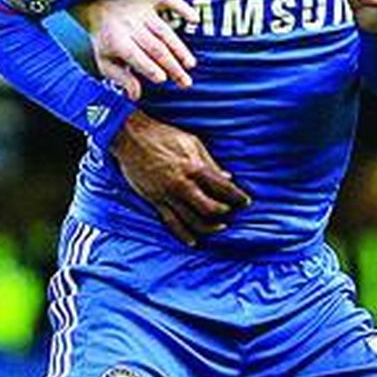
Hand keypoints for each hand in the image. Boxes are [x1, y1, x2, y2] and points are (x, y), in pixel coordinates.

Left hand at [76, 0, 199, 97]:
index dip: (149, 67)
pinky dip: (183, 8)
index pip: (135, 56)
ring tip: (190, 65)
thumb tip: (136, 96)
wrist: (99, 6)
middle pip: (155, 48)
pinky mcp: (152, 1)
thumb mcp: (105, 62)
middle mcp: (131, 26)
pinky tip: (194, 20)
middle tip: (185, 82)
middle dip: (171, 65)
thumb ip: (122, 78)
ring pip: (165, 31)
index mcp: (117, 42)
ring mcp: (143, 12)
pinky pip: (169, 1)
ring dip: (180, 48)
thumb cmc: (106, 40)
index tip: (162, 79)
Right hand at [111, 111, 250, 245]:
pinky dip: (183, 234)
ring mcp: (167, 195)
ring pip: (191, 219)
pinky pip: (171, 222)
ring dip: (208, 227)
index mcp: (194, 167)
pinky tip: (193, 241)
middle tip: (232, 213)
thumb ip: (210, 162)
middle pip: (209, 208)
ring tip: (220, 228)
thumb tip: (227, 177)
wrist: (130, 138)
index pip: (222, 187)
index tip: (246, 202)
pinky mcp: (154, 201)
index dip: (237, 197)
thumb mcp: (191, 143)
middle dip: (224, 213)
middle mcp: (182, 184)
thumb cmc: (162, 135)